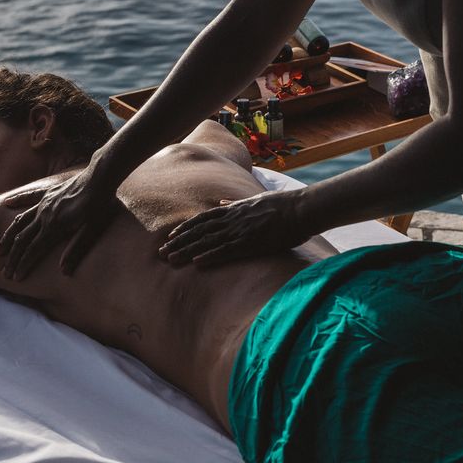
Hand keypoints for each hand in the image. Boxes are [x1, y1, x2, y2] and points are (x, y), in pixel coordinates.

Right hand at [0, 168, 118, 278]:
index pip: (34, 250)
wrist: (100, 177)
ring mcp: (45, 202)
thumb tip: (64, 271)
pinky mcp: (48, 192)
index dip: (23, 265)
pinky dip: (16, 201)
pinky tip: (6, 204)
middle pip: (23, 239)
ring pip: (20, 221)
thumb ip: (77, 249)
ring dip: (8, 236)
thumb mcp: (93, 230)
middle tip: (4, 273)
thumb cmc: (100, 205)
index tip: (14, 278)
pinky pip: (28, 197)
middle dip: (13, 257)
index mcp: (55, 226)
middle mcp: (45, 215)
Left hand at [158, 189, 307, 267]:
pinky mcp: (252, 243)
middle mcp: (233, 219)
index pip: (203, 219)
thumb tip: (222, 201)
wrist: (301, 208)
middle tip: (161, 253)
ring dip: (189, 251)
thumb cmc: (282, 205)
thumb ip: (236, 203)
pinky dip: (211, 256)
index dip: (186, 228)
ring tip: (171, 260)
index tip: (171, 237)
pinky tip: (197, 262)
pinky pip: (227, 251)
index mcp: (234, 209)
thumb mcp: (254, 199)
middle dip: (180, 242)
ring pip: (209, 241)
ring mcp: (241, 230)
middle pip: (200, 231)